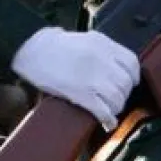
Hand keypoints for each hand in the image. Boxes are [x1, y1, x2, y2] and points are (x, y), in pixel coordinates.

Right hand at [10, 27, 138, 129]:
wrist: (29, 49)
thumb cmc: (52, 45)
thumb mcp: (84, 39)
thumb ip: (103, 51)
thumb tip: (118, 68)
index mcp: (102, 43)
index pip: (132, 63)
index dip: (132, 76)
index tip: (128, 82)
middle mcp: (101, 59)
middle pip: (125, 83)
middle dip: (122, 94)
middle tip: (113, 97)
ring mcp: (92, 77)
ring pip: (118, 99)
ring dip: (115, 107)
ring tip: (108, 109)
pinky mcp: (81, 94)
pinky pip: (104, 111)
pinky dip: (108, 119)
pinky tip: (106, 122)